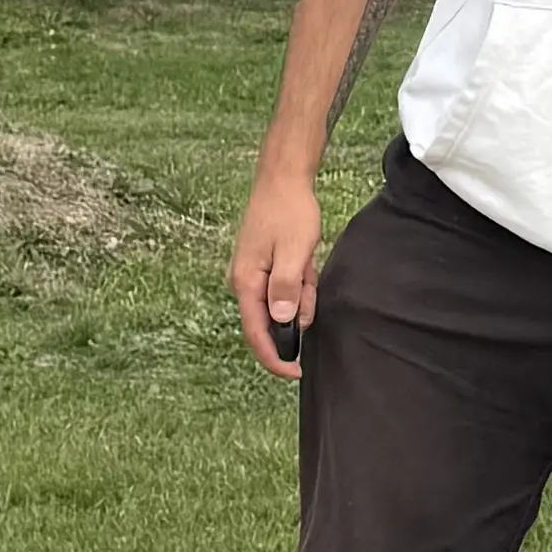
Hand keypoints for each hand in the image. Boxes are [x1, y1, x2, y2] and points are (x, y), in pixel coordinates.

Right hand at [233, 163, 326, 378]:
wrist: (282, 179)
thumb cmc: (287, 211)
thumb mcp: (293, 251)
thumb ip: (285, 288)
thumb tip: (282, 320)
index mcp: (246, 282)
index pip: (256, 333)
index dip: (274, 358)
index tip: (295, 372)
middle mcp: (243, 283)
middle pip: (270, 321)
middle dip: (295, 313)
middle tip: (308, 283)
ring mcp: (252, 275)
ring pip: (281, 304)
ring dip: (300, 293)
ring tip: (306, 263)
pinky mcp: (263, 268)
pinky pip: (284, 289)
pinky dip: (299, 282)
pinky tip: (303, 260)